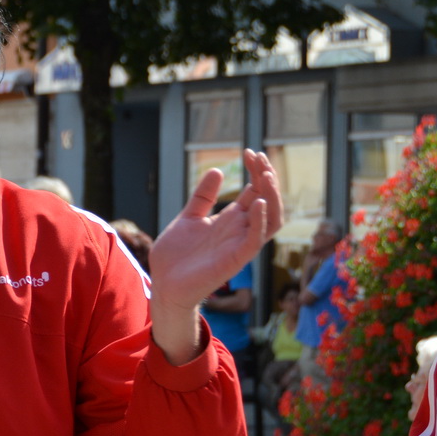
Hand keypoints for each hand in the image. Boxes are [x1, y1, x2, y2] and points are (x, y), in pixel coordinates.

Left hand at [148, 150, 282, 356]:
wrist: (164, 283)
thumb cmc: (176, 255)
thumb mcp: (189, 217)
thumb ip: (203, 196)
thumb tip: (218, 170)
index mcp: (230, 220)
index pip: (254, 191)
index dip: (256, 171)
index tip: (248, 152)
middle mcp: (240, 230)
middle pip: (267, 201)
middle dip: (267, 178)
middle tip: (259, 157)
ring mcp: (239, 245)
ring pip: (271, 220)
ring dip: (272, 197)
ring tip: (266, 175)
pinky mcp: (235, 260)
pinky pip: (256, 240)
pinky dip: (260, 221)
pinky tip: (258, 203)